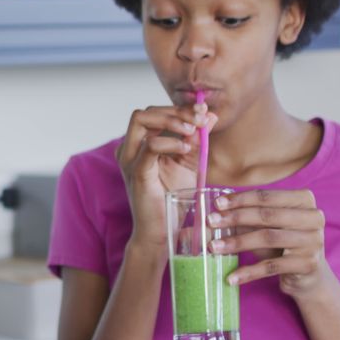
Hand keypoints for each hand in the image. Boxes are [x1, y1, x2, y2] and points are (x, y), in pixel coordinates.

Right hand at [115, 104, 216, 250]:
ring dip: (170, 120)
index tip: (203, 111)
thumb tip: (210, 115)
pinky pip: (149, 146)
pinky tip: (186, 149)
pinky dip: (170, 142)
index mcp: (140, 144)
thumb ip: (197, 139)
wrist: (163, 231)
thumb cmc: (173, 199)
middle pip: (146, 112)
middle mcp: (130, 148)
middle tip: (199, 119)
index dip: (179, 108)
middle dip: (176, 111)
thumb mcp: (189, 163)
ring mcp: (130, 159)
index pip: (155, 113)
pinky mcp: (136, 172)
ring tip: (192, 131)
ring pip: (141, 120)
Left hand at [208, 189, 329, 296]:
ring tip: (214, 247)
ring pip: (268, 238)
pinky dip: (249, 272)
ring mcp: (313, 241)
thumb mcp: (266, 227)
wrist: (309, 275)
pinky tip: (231, 277)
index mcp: (305, 200)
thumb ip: (245, 218)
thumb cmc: (282, 244)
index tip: (217, 204)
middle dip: (235, 218)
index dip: (240, 199)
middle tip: (211, 222)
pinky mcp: (308, 264)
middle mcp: (314, 217)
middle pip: (267, 215)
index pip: (267, 196)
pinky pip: (272, 266)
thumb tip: (210, 216)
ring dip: (237, 243)